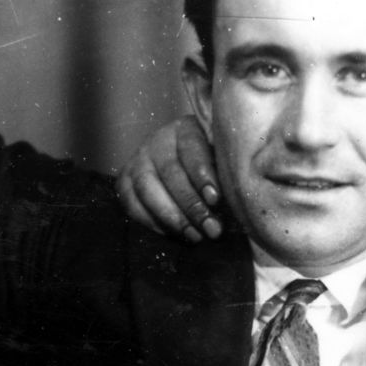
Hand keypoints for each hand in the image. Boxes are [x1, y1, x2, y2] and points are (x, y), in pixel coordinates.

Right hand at [115, 116, 221, 241]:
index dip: (202, 175)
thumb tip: (241, 202)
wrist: (182, 165)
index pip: (192, 149)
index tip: (215, 199)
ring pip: (147, 188)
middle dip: (191, 204)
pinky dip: (151, 221)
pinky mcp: (124, 180)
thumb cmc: (212, 167)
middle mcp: (159, 140)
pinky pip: (131, 202)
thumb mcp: (223, 162)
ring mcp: (138, 159)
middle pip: (170, 172)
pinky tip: (173, 234)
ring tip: (194, 235)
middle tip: (211, 228)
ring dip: (172, 216)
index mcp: (186, 129)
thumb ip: (229, 176)